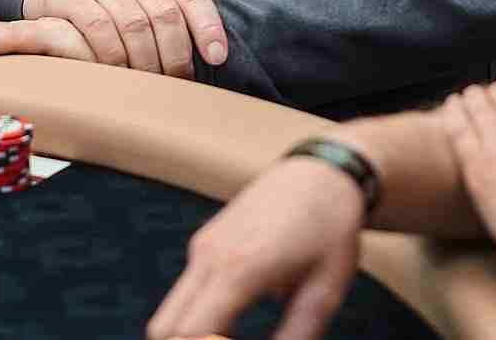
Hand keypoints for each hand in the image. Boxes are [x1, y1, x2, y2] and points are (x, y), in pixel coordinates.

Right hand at [22, 0, 226, 78]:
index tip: (217, 59)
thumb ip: (176, 18)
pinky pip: (98, 28)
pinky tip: (116, 74)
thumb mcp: (146, 0)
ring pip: (133, 25)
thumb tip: (213, 58)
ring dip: (143, 62)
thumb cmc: (112, 1)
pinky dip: (111, 56)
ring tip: (146, 86)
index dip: (208, 28)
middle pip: (165, 16)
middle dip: (174, 57)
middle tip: (173, 85)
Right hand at [147, 155, 366, 339]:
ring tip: (233, 339)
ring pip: (172, 311)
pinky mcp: (205, 241)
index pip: (189, 332)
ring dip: (194, 333)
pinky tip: (234, 321)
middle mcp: (211, 255)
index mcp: (239, 269)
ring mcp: (203, 245)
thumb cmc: (329, 230)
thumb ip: (295, 336)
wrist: (323, 173)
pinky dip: (199, 315)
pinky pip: (187, 292)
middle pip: (165, 327)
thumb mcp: (323, 292)